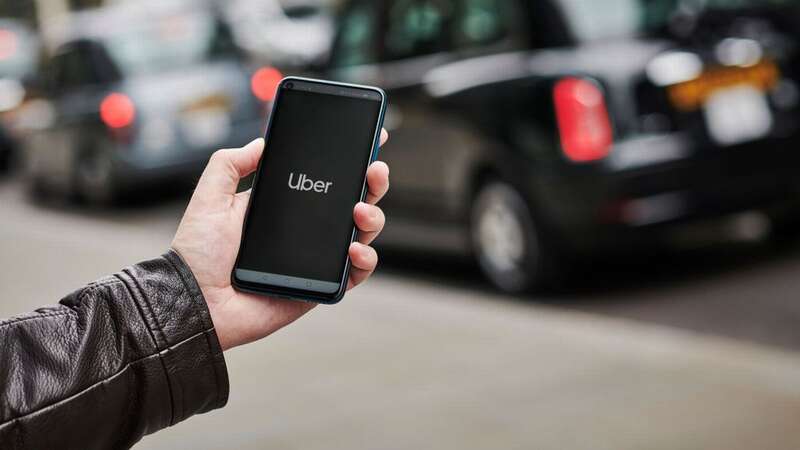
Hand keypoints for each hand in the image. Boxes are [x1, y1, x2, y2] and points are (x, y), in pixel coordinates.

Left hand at [172, 130, 389, 349]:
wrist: (197, 300)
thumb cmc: (198, 253)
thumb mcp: (210, 197)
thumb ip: (229, 163)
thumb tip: (261, 141)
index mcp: (284, 206)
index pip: (325, 177)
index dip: (350, 160)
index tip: (369, 139)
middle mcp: (305, 229)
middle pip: (353, 200)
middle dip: (372, 182)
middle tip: (375, 169)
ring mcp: (316, 258)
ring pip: (361, 233)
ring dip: (373, 217)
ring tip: (360, 211)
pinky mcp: (321, 286)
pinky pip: (355, 273)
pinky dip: (365, 260)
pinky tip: (354, 250)